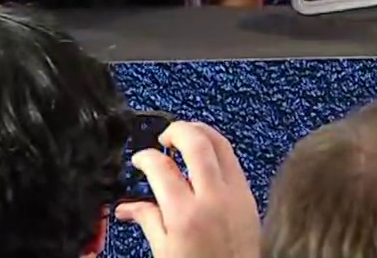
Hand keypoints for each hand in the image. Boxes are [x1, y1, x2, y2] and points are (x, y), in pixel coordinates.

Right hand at [114, 120, 260, 257]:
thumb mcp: (165, 251)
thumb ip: (149, 220)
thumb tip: (128, 207)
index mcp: (185, 214)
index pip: (161, 168)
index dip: (146, 157)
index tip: (139, 158)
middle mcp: (212, 197)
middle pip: (197, 143)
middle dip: (178, 130)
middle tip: (164, 137)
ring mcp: (235, 193)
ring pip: (222, 144)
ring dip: (201, 132)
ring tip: (184, 136)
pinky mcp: (249, 195)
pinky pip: (234, 160)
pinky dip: (218, 149)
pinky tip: (205, 155)